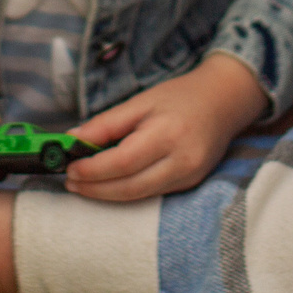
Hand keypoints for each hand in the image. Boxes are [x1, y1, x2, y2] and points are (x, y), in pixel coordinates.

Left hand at [64, 53, 267, 200]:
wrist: (223, 102)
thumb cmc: (180, 97)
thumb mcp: (140, 101)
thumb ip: (106, 123)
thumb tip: (72, 139)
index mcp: (167, 134)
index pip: (122, 162)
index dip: (93, 170)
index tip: (69, 168)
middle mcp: (181, 161)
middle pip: (129, 187)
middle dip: (95, 189)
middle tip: (71, 182)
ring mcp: (188, 176)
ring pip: (139, 196)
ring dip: (107, 194)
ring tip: (84, 185)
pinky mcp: (190, 184)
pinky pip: (152, 194)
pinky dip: (127, 192)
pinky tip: (110, 184)